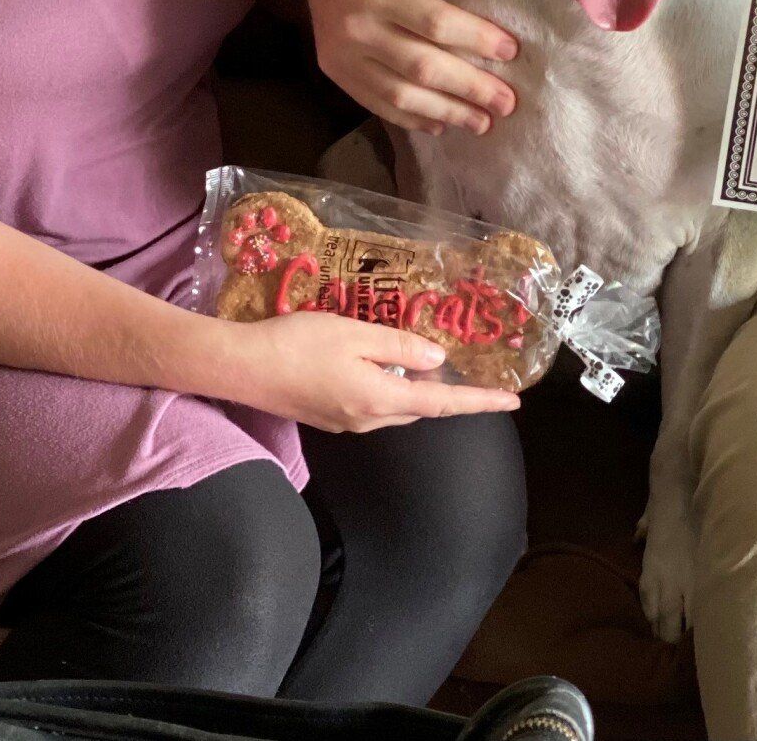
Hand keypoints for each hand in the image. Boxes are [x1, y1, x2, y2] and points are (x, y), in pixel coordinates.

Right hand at [231, 311, 520, 432]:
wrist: (243, 368)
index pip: (442, 403)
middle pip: (419, 407)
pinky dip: (388, 388)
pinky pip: (373, 405)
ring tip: (426, 362)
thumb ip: (399, 347)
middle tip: (472, 373)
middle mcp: (368, 419)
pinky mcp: (329, 417)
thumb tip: (437, 360)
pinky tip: (381, 365)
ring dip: (414, 389)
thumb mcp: (355, 333)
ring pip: (395, 406)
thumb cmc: (298, 343)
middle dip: (446, 393)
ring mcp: (347, 423)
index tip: (513, 401)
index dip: (479, 401)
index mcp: (379, 398)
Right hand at [303, 0, 517, 135]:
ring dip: (445, 112)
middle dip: (469, 88)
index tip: (511, 51)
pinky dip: (410, 118)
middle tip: (507, 102)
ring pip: (400, 94)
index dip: (476, 40)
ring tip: (482, 123)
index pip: (435, 23)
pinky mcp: (334, 69)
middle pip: (421, 67)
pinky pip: (375, 102)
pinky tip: (441, 124)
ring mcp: (341, 54)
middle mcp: (355, 27)